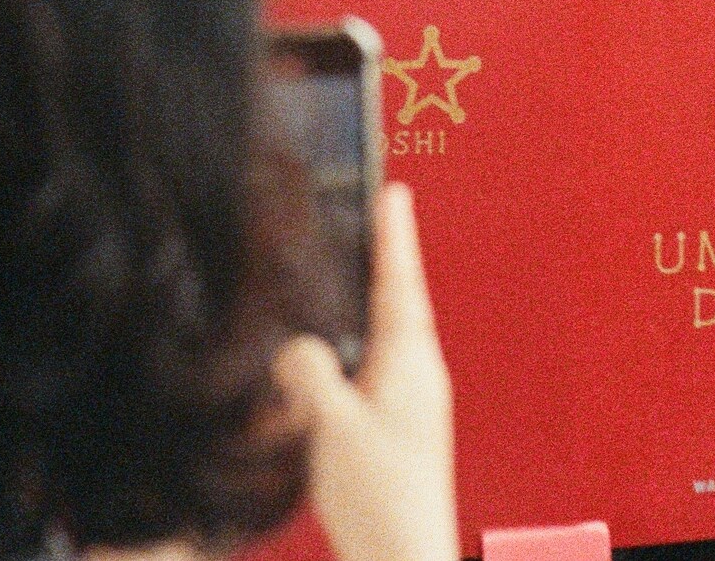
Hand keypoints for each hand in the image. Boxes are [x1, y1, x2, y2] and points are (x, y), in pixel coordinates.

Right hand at [275, 184, 457, 560]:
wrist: (404, 558)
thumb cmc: (379, 497)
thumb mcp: (333, 427)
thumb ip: (310, 375)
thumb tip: (295, 346)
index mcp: (409, 363)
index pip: (399, 285)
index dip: (395, 238)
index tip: (395, 192)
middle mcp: (419, 376)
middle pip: (400, 304)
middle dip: (385, 262)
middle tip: (376, 218)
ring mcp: (413, 404)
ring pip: (389, 338)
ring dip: (371, 304)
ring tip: (353, 274)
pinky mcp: (400, 429)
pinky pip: (377, 369)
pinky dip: (360, 346)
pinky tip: (338, 356)